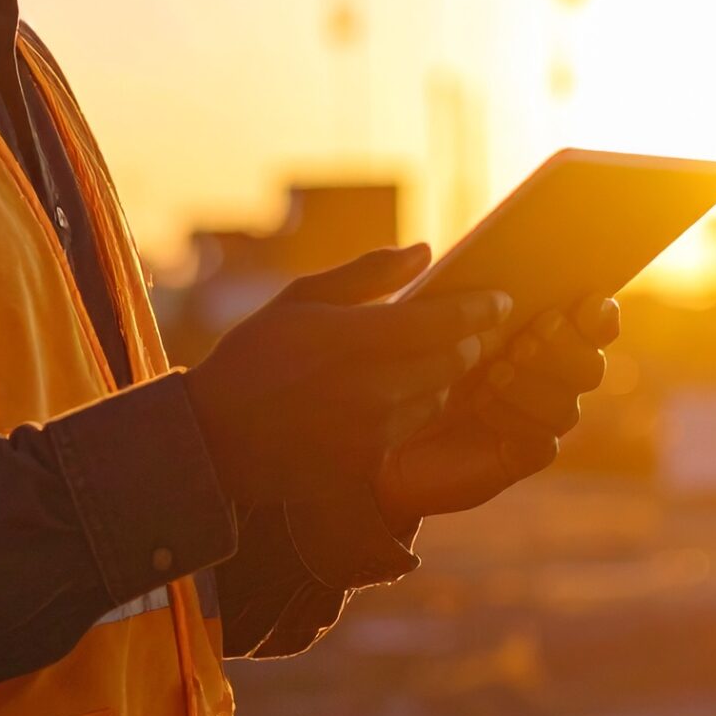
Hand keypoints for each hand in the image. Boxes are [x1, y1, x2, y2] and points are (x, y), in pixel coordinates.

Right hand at [183, 244, 511, 507]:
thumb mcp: (301, 299)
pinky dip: (417, 409)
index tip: (500, 299)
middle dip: (468, 342)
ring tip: (433, 361)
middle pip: (452, 361)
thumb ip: (367, 274)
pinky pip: (413, 430)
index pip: (441, 321)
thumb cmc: (255, 357)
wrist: (215, 439)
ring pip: (438, 397)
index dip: (479, 309)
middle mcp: (370, 388)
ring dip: (444, 378)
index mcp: (353, 338)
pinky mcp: (367, 464)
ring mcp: (370, 431)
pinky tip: (400, 395)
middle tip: (472, 329)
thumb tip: (425, 251)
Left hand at [373, 294, 618, 522]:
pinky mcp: (516, 456)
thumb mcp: (389, 317)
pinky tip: (483, 409)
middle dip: (565, 350)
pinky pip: (542, 444)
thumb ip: (389, 279)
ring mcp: (532, 418)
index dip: (600, 314)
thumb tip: (422, 251)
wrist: (368, 439)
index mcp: (530, 329)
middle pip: (591, 366)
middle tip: (524, 340)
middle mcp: (543, 375)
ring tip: (493, 374)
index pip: (591, 321)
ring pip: (570, 407)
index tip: (588, 302)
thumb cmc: (386, 371)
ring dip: (536, 386)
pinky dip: (520, 422)